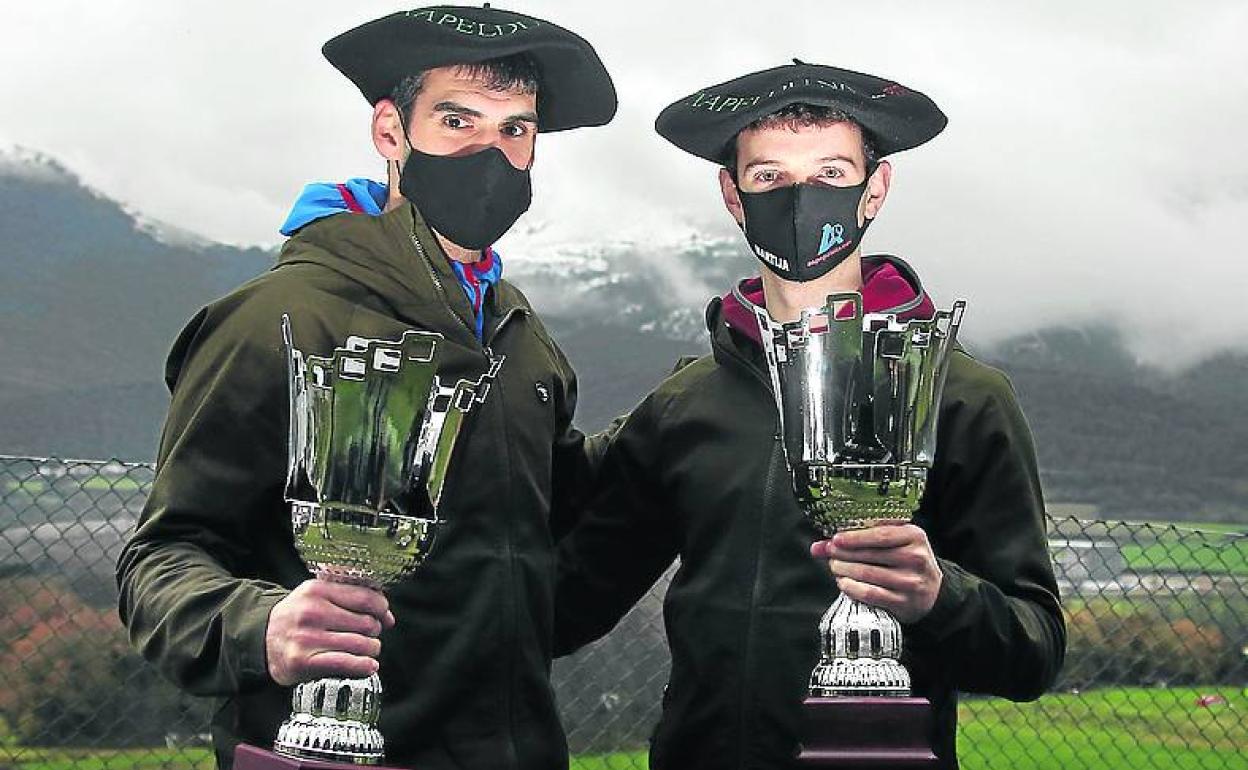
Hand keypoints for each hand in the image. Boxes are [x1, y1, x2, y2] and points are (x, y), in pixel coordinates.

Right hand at [265, 579, 395, 685]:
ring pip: (361, 645)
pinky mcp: (303, 662)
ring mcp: (307, 638)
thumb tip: (388, 617)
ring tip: (366, 650)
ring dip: (371, 650)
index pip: (366, 598)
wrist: (260, 638)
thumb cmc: (297, 616)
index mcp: (318, 590)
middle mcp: (312, 612)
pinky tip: (368, 666)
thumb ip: (352, 598)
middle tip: (369, 634)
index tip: (383, 614)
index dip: (382, 608)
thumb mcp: (318, 594)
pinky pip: (346, 663)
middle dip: (375, 631)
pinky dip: (363, 666)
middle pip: (367, 623)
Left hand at [810, 524, 942, 623]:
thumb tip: (818, 546)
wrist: (932, 591)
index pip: (880, 534)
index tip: (836, 539)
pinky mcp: (904, 602)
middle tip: (830, 553)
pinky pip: (870, 594)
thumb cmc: (905, 560)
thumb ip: (859, 539)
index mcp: (914, 536)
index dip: (855, 537)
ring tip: (834, 567)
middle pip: (870, 554)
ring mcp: (911, 581)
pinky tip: (843, 583)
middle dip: (844, 553)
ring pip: (867, 574)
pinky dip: (852, 588)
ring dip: (844, 570)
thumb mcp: (892, 542)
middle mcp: (916, 558)